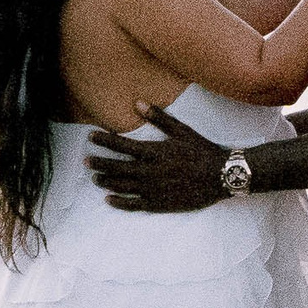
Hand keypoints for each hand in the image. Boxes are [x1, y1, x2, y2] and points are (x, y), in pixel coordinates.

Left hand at [87, 102, 227, 211]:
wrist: (221, 176)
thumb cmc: (202, 150)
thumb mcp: (181, 130)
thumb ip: (158, 118)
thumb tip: (138, 103)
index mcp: (154, 151)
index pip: (121, 145)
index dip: (104, 141)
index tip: (91, 136)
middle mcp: (150, 171)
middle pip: (116, 167)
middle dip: (98, 162)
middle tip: (85, 160)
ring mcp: (153, 189)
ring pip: (122, 186)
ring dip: (106, 181)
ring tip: (94, 178)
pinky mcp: (159, 204)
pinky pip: (133, 204)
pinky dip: (119, 202)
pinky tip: (108, 200)